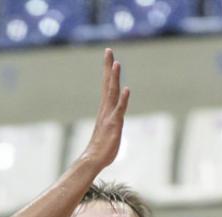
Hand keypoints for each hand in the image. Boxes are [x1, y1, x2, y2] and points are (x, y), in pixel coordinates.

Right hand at [77, 49, 130, 171]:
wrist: (94, 159)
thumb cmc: (102, 147)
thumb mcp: (110, 131)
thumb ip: (113, 122)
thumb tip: (115, 119)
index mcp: (105, 108)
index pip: (107, 85)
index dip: (108, 70)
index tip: (109, 55)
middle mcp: (106, 109)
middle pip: (108, 84)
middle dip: (109, 67)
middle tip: (108, 51)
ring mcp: (109, 116)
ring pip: (112, 93)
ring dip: (114, 78)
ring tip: (116, 63)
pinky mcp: (114, 125)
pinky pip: (119, 110)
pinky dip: (123, 99)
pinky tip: (126, 89)